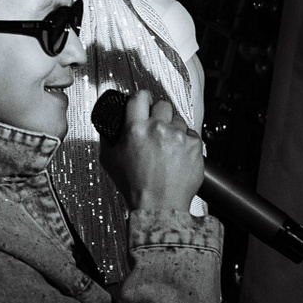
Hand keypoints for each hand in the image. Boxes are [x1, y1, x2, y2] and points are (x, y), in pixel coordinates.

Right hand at [111, 88, 203, 213]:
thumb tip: (108, 127)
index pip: (139, 97)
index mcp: (135, 129)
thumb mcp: (111, 160)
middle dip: (160, 114)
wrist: (160, 205)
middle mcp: (158, 128)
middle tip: (157, 128)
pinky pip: (192, 134)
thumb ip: (108, 138)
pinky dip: (186, 142)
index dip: (142, 98)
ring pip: (178, 119)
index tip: (145, 101)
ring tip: (168, 147)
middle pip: (162, 104)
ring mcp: (178, 136)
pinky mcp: (194, 145)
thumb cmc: (136, 187)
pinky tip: (178, 155)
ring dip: (174, 129)